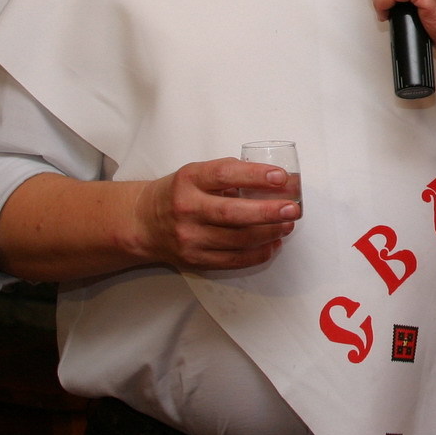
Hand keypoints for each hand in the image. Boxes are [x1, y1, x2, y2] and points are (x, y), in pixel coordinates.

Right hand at [131, 158, 297, 270]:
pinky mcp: (194, 259)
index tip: (281, 177)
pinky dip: (257, 254)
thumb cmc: (179, 193)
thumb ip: (229, 174)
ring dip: (268, 233)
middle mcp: (187, 209)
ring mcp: (190, 238)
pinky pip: (232, 260)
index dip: (255, 175)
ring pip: (236, 240)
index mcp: (189, 180)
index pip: (224, 174)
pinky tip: (273, 244)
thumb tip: (277, 180)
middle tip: (293, 209)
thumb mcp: (196, 173)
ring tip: (288, 225)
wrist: (142, 223)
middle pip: (232, 213)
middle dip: (267, 212)